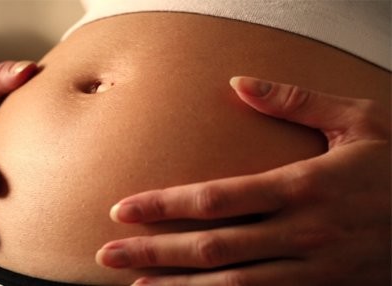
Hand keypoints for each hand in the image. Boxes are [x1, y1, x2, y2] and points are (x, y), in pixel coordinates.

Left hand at [96, 76, 390, 284]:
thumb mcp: (358, 121)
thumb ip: (296, 101)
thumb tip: (239, 82)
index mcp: (303, 185)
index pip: (216, 198)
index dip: (164, 206)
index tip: (123, 210)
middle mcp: (300, 232)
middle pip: (212, 247)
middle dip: (154, 252)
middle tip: (108, 256)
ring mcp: (312, 269)